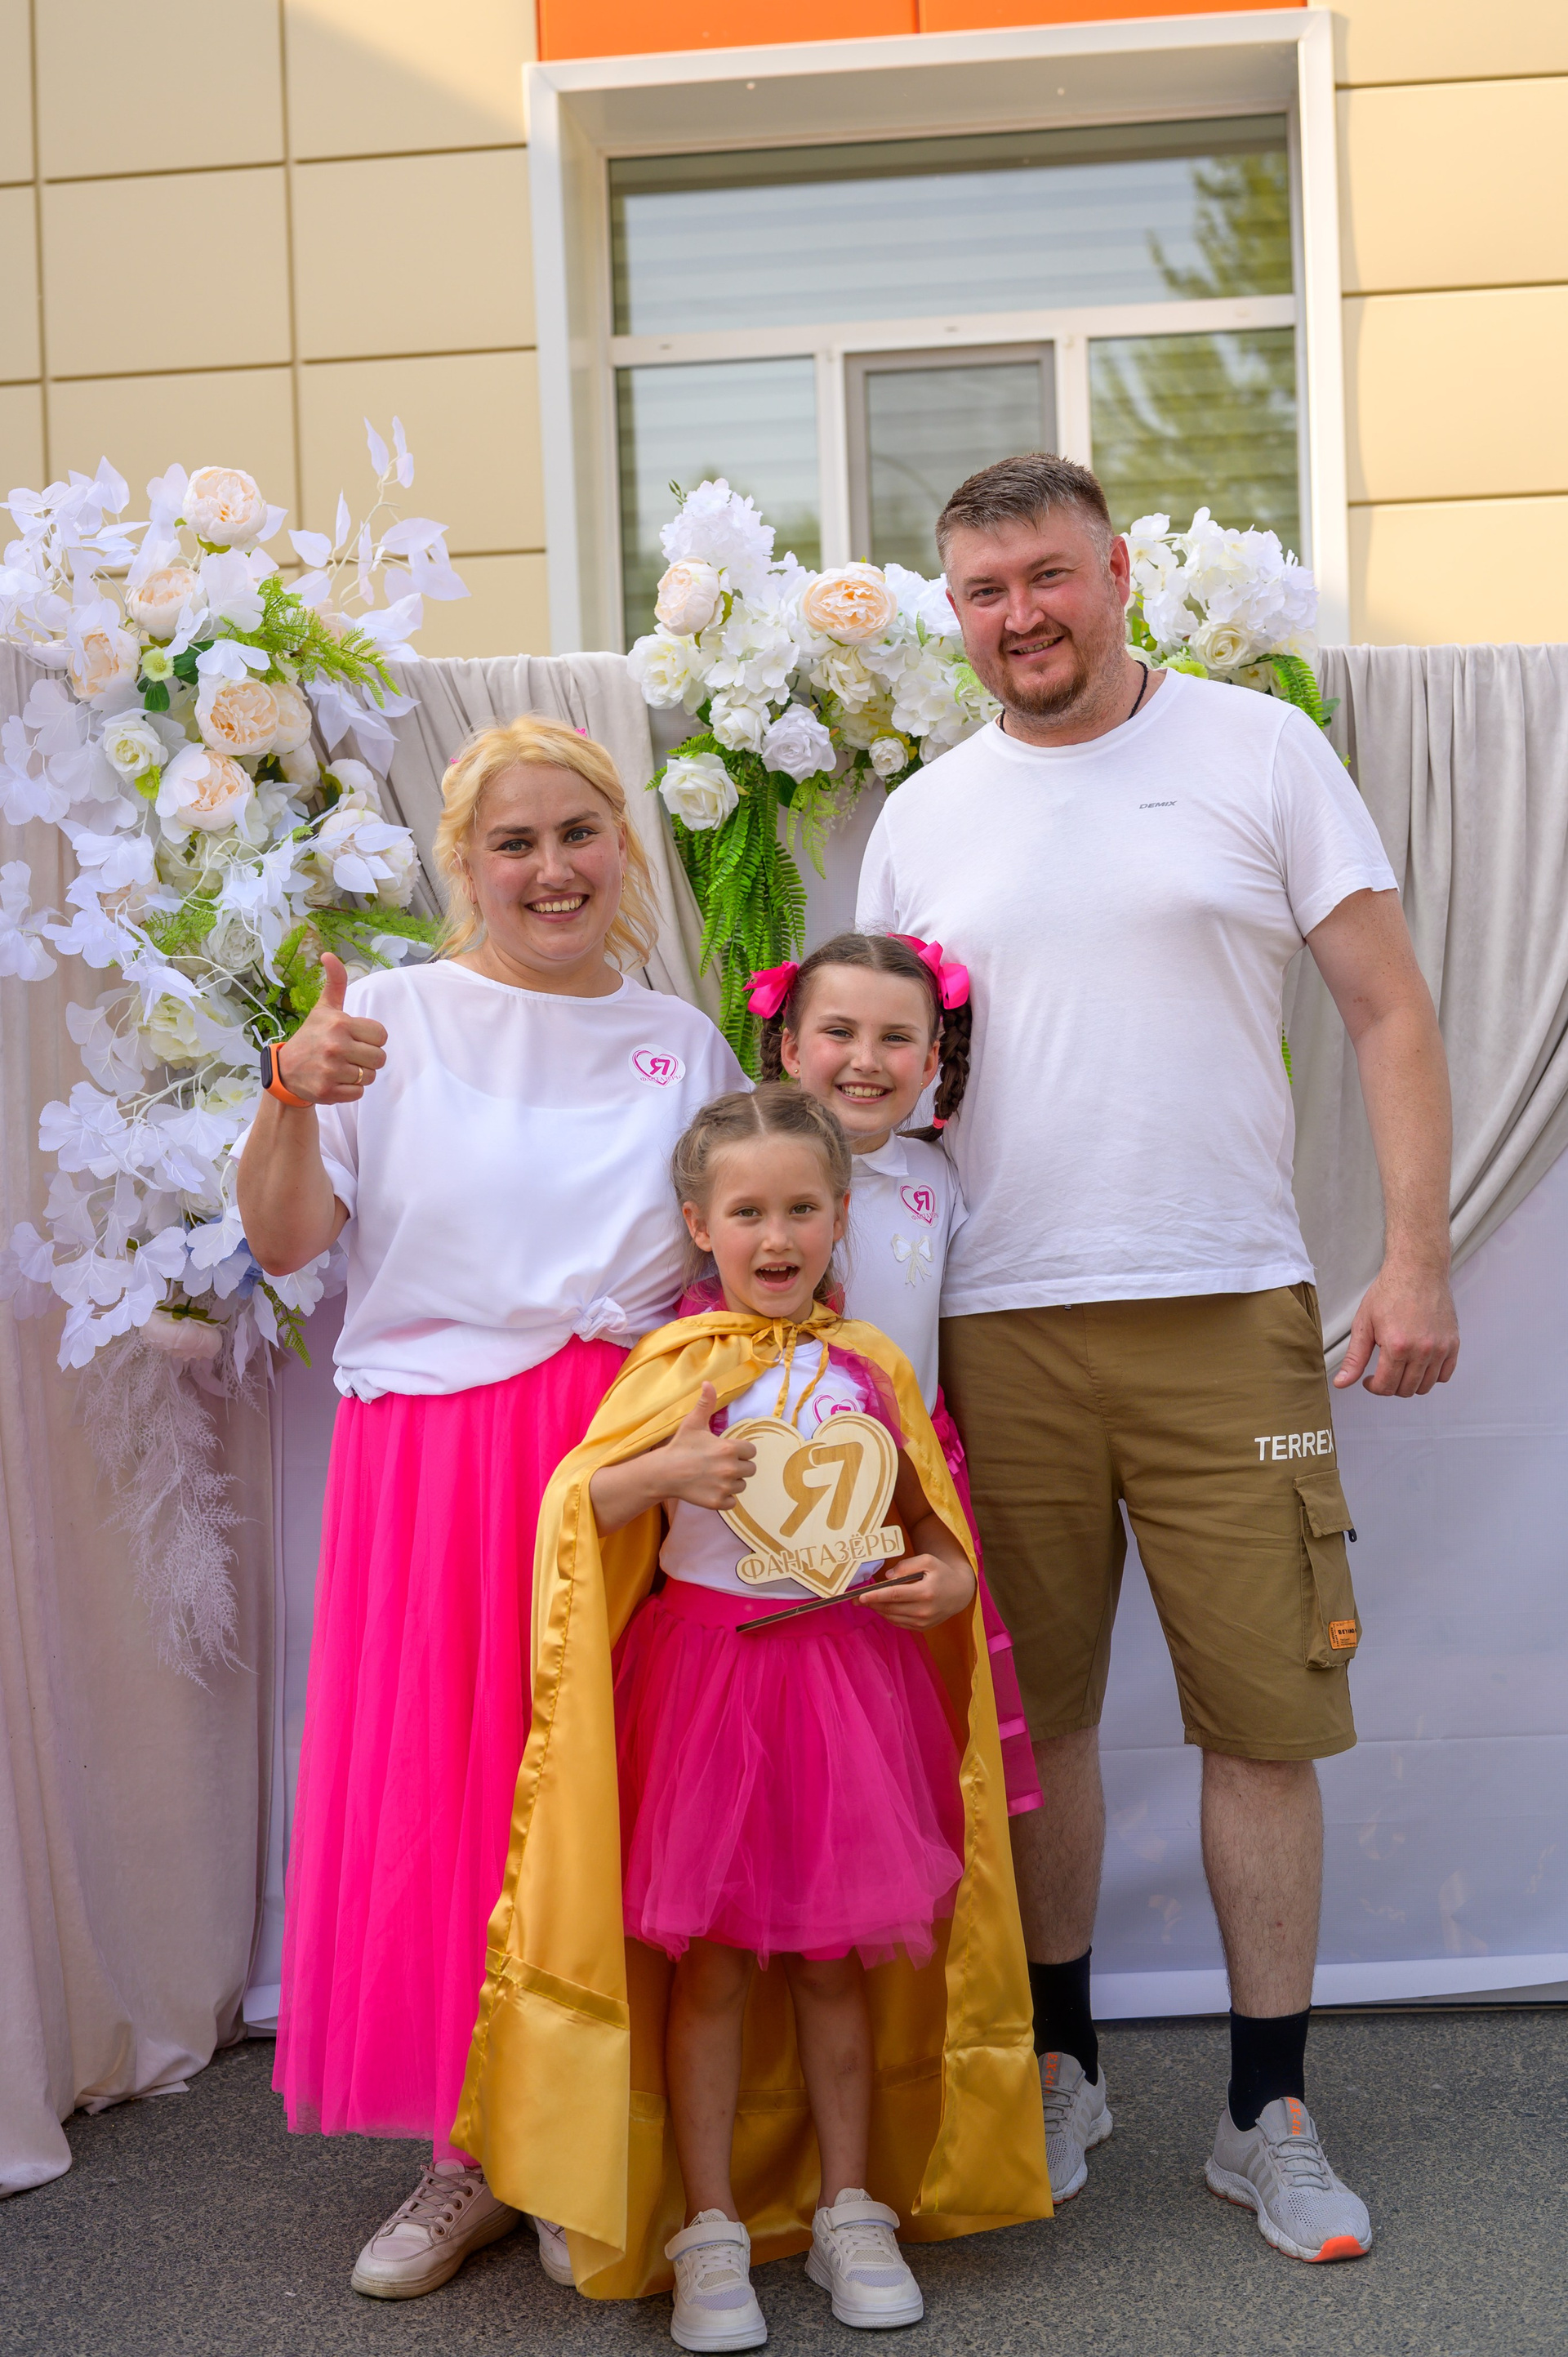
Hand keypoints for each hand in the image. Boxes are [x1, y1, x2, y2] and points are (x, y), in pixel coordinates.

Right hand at [277, 953, 387, 1105]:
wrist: (285, 1071)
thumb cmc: (311, 1036)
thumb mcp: (324, 1008)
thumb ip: (335, 982)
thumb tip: (328, 954)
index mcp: (339, 1024)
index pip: (381, 1035)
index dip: (371, 1039)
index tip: (356, 1039)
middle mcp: (335, 1046)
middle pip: (380, 1059)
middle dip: (367, 1058)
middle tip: (349, 1055)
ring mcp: (331, 1070)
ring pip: (369, 1077)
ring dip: (358, 1075)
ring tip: (340, 1067)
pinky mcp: (327, 1091)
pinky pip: (358, 1093)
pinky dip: (349, 1090)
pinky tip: (334, 1080)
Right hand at [658, 1385, 756, 1510]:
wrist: (664, 1472)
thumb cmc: (680, 1446)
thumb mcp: (693, 1422)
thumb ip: (706, 1403)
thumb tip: (708, 1382)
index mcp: (730, 1449)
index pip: (751, 1451)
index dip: (741, 1451)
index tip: (726, 1451)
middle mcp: (731, 1468)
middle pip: (750, 1469)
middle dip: (738, 1467)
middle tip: (720, 1464)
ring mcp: (725, 1487)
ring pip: (741, 1485)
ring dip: (732, 1482)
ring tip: (714, 1476)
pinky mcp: (718, 1502)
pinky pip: (732, 1502)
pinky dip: (724, 1497)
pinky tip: (711, 1489)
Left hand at [857, 1550, 975, 1630]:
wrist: (959, 1592)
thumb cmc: (941, 1573)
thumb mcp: (927, 1560)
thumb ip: (906, 1565)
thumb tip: (888, 1576)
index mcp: (926, 1592)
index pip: (895, 1595)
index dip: (876, 1596)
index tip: (861, 1596)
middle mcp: (925, 1610)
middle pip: (891, 1608)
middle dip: (872, 1603)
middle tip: (856, 1599)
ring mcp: (923, 1622)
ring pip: (893, 1617)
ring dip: (878, 1610)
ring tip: (867, 1602)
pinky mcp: (922, 1627)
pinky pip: (899, 1623)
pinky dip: (888, 1615)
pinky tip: (882, 1607)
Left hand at [1334, 1257, 1459, 1396]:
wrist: (1417, 1270)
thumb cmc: (1391, 1291)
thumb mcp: (1364, 1324)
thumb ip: (1355, 1357)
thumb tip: (1342, 1382)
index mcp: (1397, 1345)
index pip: (1386, 1386)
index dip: (1374, 1387)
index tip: (1370, 1380)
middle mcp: (1422, 1350)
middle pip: (1406, 1389)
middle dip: (1390, 1386)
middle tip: (1383, 1373)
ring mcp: (1440, 1348)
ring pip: (1426, 1386)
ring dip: (1410, 1383)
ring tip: (1399, 1368)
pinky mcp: (1453, 1343)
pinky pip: (1444, 1374)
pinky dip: (1431, 1376)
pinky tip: (1418, 1364)